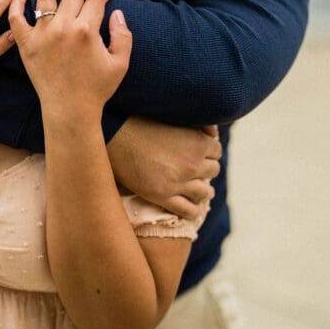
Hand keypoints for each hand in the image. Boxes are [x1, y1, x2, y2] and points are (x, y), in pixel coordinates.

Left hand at [9, 0, 131, 121]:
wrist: (70, 109)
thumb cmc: (97, 89)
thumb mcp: (120, 63)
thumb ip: (123, 34)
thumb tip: (117, 12)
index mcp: (87, 30)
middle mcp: (63, 28)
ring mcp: (42, 35)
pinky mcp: (26, 45)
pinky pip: (16, 18)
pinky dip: (16, 3)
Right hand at [107, 117, 221, 220]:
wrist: (113, 135)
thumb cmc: (139, 120)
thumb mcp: (172, 117)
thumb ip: (197, 125)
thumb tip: (214, 133)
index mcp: (197, 142)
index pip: (217, 151)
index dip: (208, 151)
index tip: (201, 153)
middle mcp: (191, 164)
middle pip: (213, 171)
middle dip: (205, 169)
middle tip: (195, 169)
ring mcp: (178, 182)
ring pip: (204, 193)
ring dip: (201, 190)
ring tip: (196, 190)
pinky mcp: (162, 196)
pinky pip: (187, 210)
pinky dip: (192, 211)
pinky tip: (190, 208)